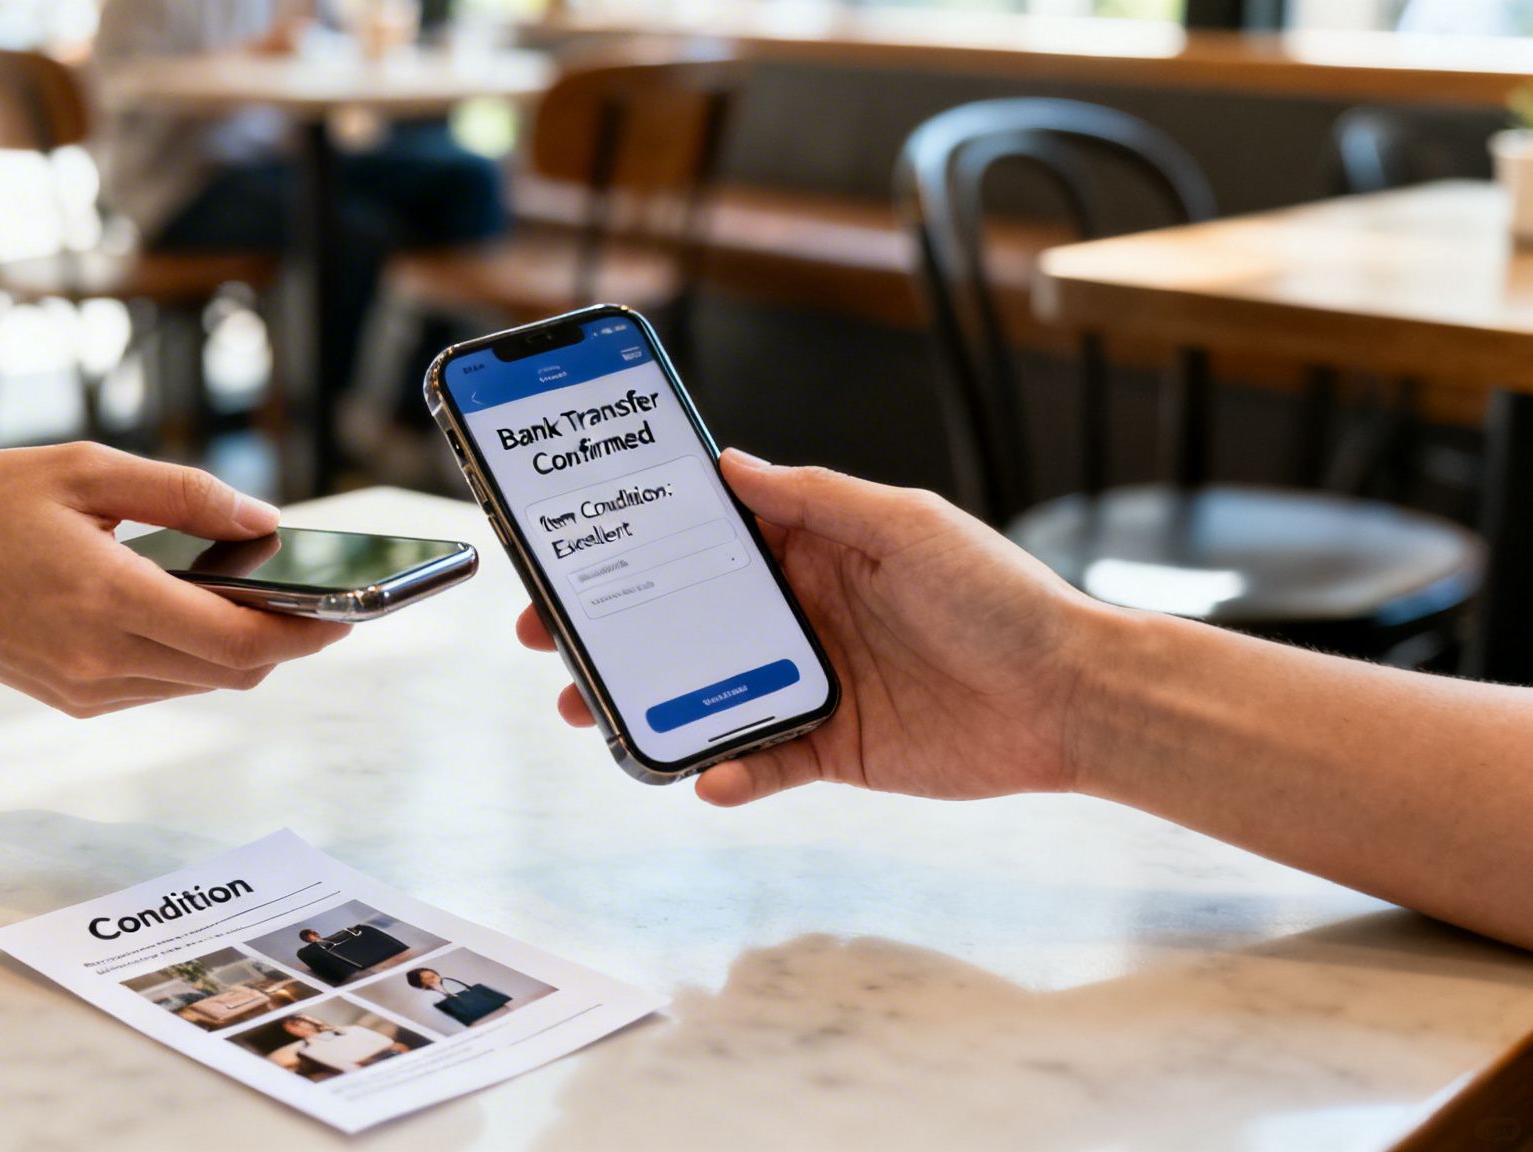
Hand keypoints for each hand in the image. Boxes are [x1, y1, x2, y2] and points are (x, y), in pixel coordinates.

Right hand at [0, 443, 348, 716]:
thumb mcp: (84, 470)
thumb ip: (183, 495)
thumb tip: (265, 523)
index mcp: (108, 599)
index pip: (239, 643)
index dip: (308, 633)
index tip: (351, 610)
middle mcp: (101, 659)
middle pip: (234, 673)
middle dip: (289, 641)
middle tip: (324, 600)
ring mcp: (87, 689)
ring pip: (201, 684)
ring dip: (241, 648)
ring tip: (266, 598)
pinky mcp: (74, 700)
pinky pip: (162, 685)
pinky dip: (194, 654)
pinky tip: (196, 609)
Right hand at [516, 449, 1099, 805]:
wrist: (1072, 695)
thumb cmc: (999, 594)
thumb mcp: (904, 523)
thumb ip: (814, 499)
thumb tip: (728, 463)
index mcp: (811, 550)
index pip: (704, 540)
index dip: (635, 541)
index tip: (571, 543)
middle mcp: (798, 614)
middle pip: (681, 620)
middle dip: (609, 627)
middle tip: (547, 635)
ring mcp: (809, 682)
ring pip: (700, 693)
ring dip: (641, 702)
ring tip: (589, 711)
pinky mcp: (830, 747)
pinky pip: (760, 760)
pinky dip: (725, 771)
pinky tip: (705, 775)